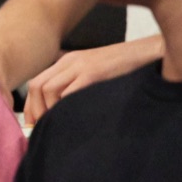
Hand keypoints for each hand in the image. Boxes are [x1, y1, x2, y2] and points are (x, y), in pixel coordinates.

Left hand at [23, 36, 162, 124]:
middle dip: (35, 110)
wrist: (150, 53)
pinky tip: (71, 118)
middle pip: (37, 86)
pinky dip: (65, 107)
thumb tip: (61, 112)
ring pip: (48, 89)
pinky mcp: (95, 73)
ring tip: (55, 124)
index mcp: (67, 62)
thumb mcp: (93, 72)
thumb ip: (75, 86)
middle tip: (40, 128)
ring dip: (48, 110)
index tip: (33, 124)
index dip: (31, 106)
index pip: (36, 84)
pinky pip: (70, 92)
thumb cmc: (124, 68)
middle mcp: (69, 62)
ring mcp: (81, 66)